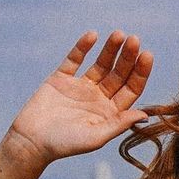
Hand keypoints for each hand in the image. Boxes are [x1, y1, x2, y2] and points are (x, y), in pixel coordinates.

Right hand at [1, 31, 154, 169]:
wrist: (31, 141)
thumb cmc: (65, 145)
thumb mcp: (96, 136)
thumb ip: (119, 123)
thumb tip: (146, 114)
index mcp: (111, 112)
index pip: (131, 89)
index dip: (140, 73)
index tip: (147, 55)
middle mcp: (99, 98)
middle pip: (119, 74)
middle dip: (127, 57)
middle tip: (135, 40)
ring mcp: (81, 87)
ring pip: (100, 64)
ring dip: (110, 49)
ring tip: (119, 34)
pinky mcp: (61, 79)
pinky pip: (74, 59)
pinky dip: (82, 47)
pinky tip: (92, 35)